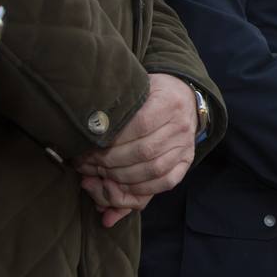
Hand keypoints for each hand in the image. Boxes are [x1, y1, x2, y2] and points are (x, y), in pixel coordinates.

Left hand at [73, 73, 197, 219]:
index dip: (113, 138)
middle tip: (89, 163)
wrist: (185, 99)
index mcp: (170, 103)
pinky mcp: (186, 161)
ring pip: (153, 169)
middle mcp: (181, 126)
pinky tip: (123, 186)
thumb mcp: (139, 88)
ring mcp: (185, 146)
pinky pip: (166, 181)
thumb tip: (93, 122)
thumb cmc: (153, 94)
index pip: (140, 125)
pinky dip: (142, 188)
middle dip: (111, 161)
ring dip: (122, 176)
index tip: (91, 145)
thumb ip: (120, 104)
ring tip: (101, 174)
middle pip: (144, 151)